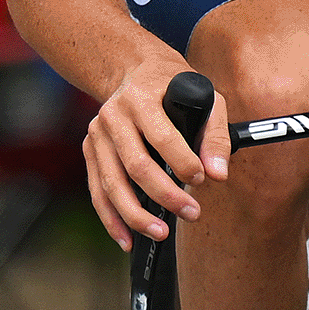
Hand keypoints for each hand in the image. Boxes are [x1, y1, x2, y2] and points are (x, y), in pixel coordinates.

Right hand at [82, 43, 225, 246]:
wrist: (133, 70)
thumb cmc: (174, 87)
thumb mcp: (205, 97)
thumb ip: (215, 135)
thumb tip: (218, 175)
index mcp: (142, 98)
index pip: (162, 136)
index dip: (183, 162)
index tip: (201, 180)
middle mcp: (114, 115)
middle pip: (136, 165)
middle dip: (164, 195)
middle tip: (191, 213)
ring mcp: (97, 134)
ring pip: (112, 183)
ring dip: (136, 214)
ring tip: (160, 233)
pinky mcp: (90, 150)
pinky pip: (97, 190)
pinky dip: (111, 218)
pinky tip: (127, 239)